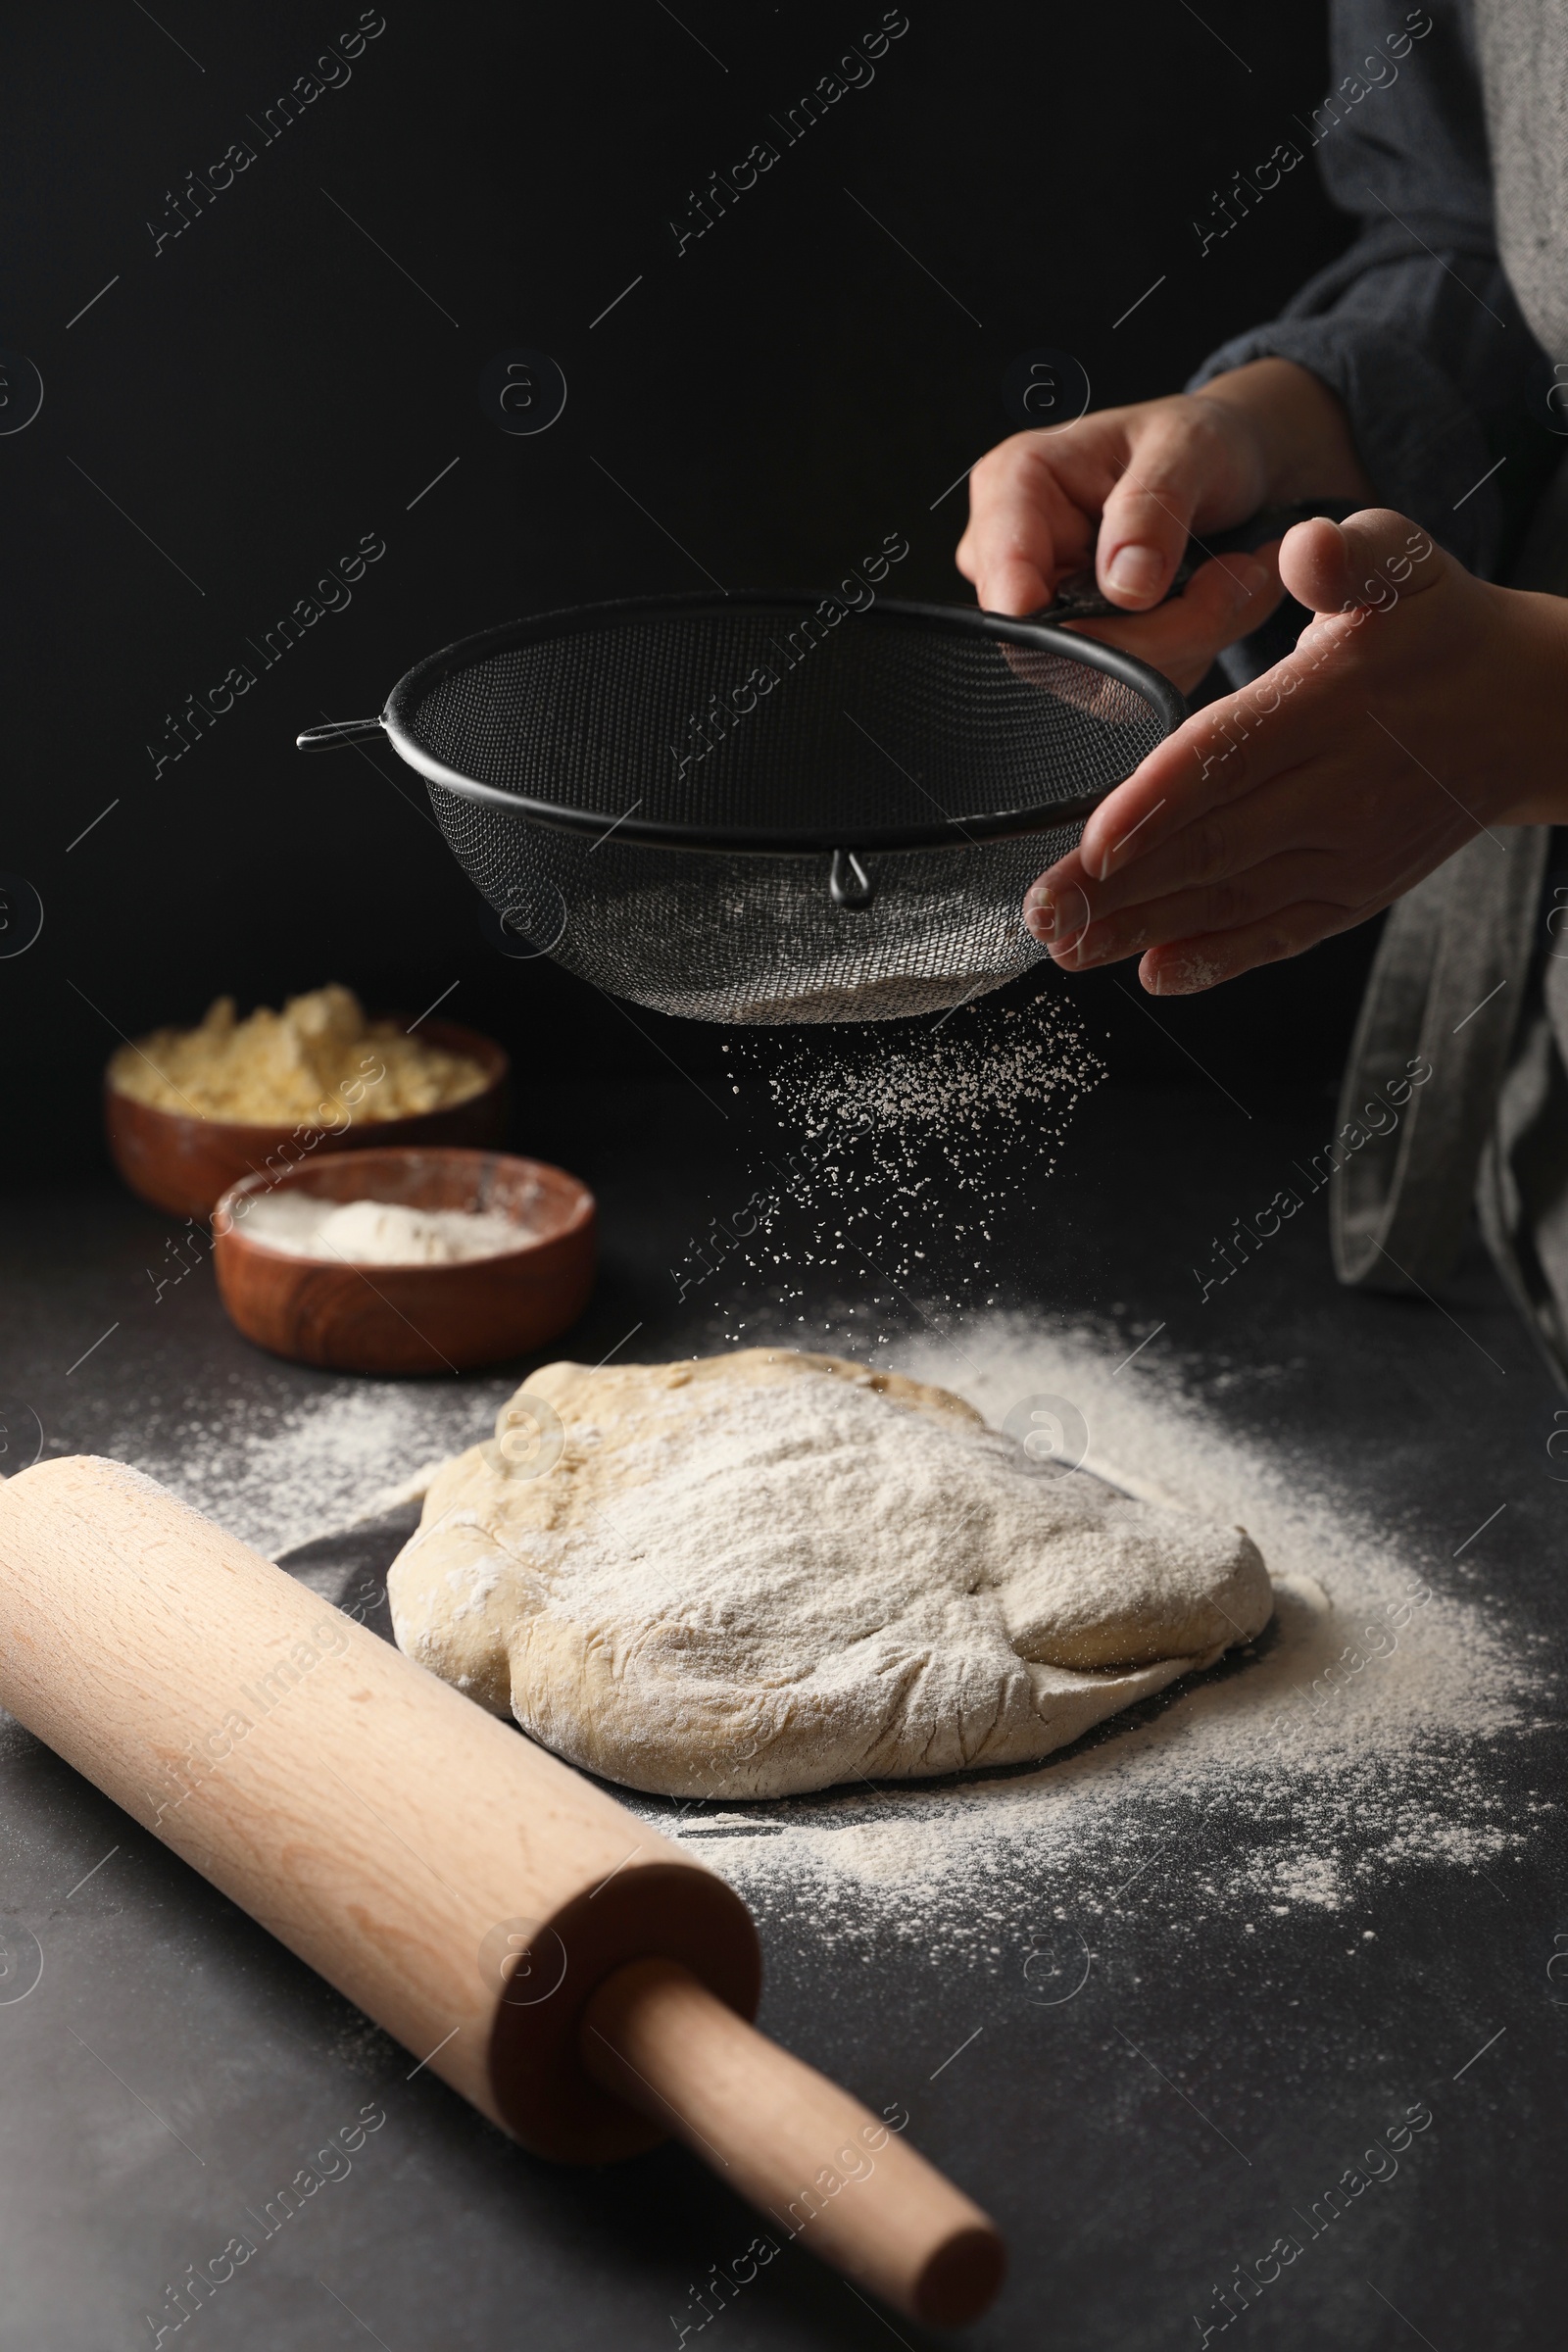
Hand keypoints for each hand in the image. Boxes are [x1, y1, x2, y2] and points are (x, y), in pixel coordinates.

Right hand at [956, 359, 1369, 691]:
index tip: (1142, 605)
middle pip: (1058, 649)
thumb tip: (1126, 589)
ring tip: (1235, 578)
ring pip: (1102, 680)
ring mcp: (1044, 614)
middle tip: (1236, 579)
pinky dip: (1189, 655)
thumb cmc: (1196, 441)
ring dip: (1187, 642)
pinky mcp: (1082, 653)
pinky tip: (1215, 604)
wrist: (1228, 467)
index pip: (1008, 587)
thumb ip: (1153, 508)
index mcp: (1014, 490)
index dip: (1065, 624)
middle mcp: (1013, 562)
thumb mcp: (1189, 447)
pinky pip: (1131, 688)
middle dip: (1160, 632)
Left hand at [1022, 507, 1567, 993]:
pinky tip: (1157, 975)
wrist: (1527, 710)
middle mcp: (1337, 791)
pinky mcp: (1353, 890)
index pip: (1227, 759)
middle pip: (1210, 846)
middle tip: (1040, 913)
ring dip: (1144, 930)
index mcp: (1330, 705)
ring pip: (1231, 900)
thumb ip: (1349, 556)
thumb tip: (1306, 548)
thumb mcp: (1405, 564)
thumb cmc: (1442, 629)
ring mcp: (1346, 852)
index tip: (1092, 842)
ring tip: (1069, 949)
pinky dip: (1218, 959)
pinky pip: (1280, 933)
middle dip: (1118, 888)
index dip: (1155, 805)